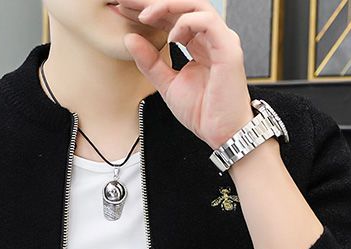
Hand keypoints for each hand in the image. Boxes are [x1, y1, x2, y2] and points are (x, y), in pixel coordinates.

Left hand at [118, 0, 254, 149]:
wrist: (222, 133)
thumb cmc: (203, 112)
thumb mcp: (167, 84)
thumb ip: (150, 62)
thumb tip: (130, 39)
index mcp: (198, 44)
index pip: (171, 18)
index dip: (147, 11)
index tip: (122, 9)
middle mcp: (211, 37)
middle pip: (181, 6)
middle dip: (152, 1)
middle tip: (125, 0)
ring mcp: (221, 40)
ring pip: (195, 6)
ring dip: (167, 6)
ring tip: (144, 15)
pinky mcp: (228, 48)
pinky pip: (207, 22)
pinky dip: (186, 25)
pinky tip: (171, 37)